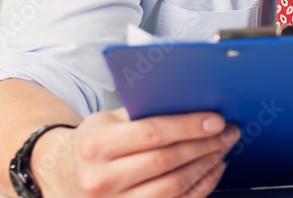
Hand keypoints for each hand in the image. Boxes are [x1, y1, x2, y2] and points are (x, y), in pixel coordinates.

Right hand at [33, 108, 239, 196]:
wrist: (64, 176)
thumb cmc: (94, 142)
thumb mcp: (108, 120)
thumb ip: (143, 112)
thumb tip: (193, 103)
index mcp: (96, 145)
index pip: (152, 133)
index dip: (189, 127)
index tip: (217, 121)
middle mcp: (101, 179)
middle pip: (166, 162)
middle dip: (205, 146)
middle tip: (229, 133)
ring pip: (173, 189)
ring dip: (205, 167)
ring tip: (222, 150)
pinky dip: (199, 188)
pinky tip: (211, 171)